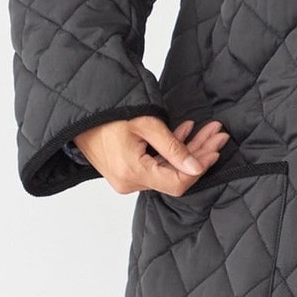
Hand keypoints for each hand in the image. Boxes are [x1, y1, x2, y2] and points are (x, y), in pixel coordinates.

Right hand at [73, 116, 229, 195]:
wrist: (78, 114)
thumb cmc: (108, 113)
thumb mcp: (146, 124)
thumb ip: (173, 147)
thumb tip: (197, 167)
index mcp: (133, 173)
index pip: (177, 183)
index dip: (200, 167)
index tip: (215, 149)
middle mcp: (129, 182)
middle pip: (174, 175)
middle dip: (199, 153)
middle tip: (218, 134)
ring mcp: (125, 179)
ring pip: (167, 169)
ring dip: (188, 150)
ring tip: (207, 130)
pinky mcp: (124, 172)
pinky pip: (154, 165)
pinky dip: (170, 152)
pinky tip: (185, 133)